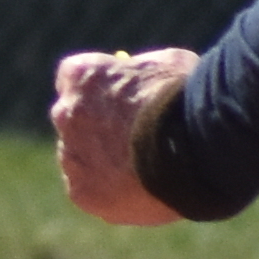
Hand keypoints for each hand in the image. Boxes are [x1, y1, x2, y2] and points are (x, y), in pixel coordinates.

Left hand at [50, 49, 196, 227]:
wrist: (192, 147)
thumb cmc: (185, 98)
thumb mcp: (167, 65)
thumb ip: (141, 72)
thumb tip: (140, 78)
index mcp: (82, 75)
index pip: (75, 77)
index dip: (100, 88)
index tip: (117, 97)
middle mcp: (65, 114)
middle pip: (73, 120)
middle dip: (96, 126)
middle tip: (130, 138)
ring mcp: (71, 156)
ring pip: (80, 160)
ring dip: (102, 162)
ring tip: (144, 170)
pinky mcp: (82, 192)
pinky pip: (91, 192)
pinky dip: (110, 193)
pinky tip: (141, 190)